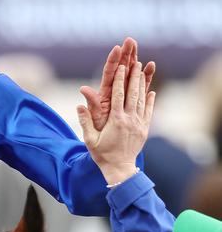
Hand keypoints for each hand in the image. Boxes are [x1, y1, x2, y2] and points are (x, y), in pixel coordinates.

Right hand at [77, 61, 155, 185]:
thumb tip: (79, 105)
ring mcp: (139, 124)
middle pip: (133, 93)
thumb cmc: (102, 155)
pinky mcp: (145, 129)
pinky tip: (151, 92)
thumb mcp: (90, 139)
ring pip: (142, 100)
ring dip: (142, 84)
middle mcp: (129, 119)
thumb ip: (85, 121)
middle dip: (134, 76)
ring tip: (143, 71)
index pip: (118, 94)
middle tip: (135, 62)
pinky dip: (150, 100)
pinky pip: (149, 111)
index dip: (120, 79)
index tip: (121, 66)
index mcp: (116, 120)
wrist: (120, 169)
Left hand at [80, 37, 154, 131]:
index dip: (112, 61)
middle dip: (125, 55)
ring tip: (138, 47)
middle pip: (120, 70)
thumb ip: (91, 106)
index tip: (117, 48)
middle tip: (130, 40)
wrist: (110, 148)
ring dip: (134, 61)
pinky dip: (146, 77)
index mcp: (104, 96)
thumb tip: (83, 89)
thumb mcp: (95, 121)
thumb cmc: (100, 135)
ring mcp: (124, 96)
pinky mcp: (132, 101)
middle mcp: (114, 93)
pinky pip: (141, 87)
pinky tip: (151, 66)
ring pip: (130, 75)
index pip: (108, 74)